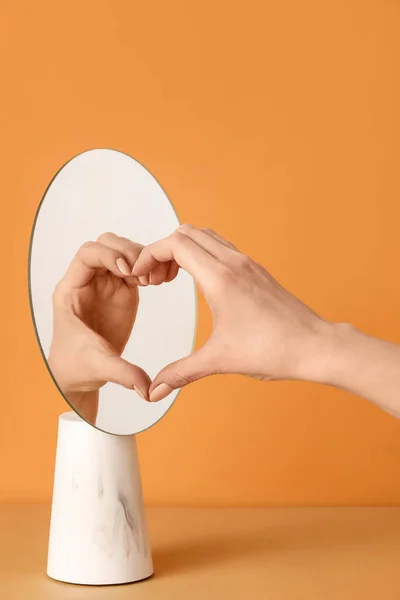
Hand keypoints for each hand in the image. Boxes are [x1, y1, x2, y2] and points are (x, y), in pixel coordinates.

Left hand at [48, 232, 174, 421]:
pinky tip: (156, 282)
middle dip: (126, 251)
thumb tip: (147, 388)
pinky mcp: (122, 292)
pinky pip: (135, 267)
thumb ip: (123, 373)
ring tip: (151, 281)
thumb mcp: (100, 367)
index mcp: (71, 290)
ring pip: (123, 252)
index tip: (126, 271)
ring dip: (140, 258)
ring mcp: (106, 285)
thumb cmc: (77, 367)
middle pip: (105, 244)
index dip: (107, 255)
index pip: (86, 255)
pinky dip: (147, 268)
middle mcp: (88, 282)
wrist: (79, 374)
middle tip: (142, 274)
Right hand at [133, 225, 331, 401]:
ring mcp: (247, 264)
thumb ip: (181, 373)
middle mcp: (234, 263)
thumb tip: (154, 391)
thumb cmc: (274, 349)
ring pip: (206, 236)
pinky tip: (200, 283)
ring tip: (172, 279)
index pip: (176, 243)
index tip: (141, 276)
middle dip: (163, 250)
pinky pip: (222, 248)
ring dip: (183, 250)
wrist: (315, 346)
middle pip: (187, 233)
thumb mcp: (219, 360)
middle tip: (155, 280)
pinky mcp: (256, 271)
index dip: (150, 254)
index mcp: (220, 278)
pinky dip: (202, 255)